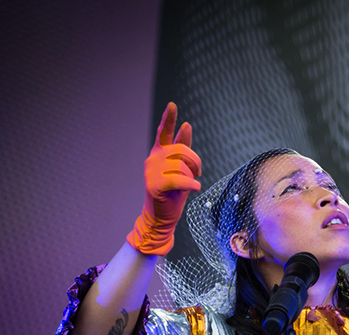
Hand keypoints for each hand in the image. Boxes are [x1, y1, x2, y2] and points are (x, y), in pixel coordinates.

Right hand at [126, 102, 201, 254]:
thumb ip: (183, 149)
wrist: (162, 216)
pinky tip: (194, 188)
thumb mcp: (181, 169)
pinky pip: (179, 179)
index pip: (164, 132)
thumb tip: (187, 126)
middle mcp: (153, 159)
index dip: (169, 118)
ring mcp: (151, 171)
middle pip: (182, 151)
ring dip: (192, 176)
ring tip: (190, 185)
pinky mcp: (154, 185)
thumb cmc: (173, 193)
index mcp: (159, 153)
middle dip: (195, 162)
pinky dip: (190, 184)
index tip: (173, 105)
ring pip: (181, 166)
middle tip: (197, 174)